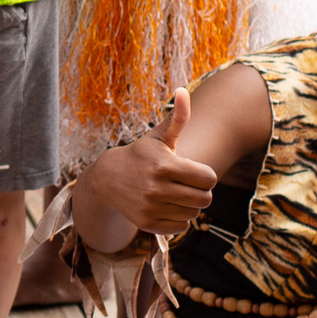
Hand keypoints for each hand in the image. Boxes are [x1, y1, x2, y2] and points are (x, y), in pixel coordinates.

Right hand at [90, 87, 217, 235]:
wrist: (108, 179)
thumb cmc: (142, 155)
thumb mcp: (159, 137)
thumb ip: (178, 117)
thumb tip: (183, 90)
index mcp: (164, 165)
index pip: (209, 178)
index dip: (205, 174)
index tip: (193, 170)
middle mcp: (157, 188)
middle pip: (205, 199)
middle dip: (200, 191)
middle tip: (187, 184)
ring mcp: (151, 207)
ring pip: (194, 213)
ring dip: (190, 204)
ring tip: (176, 193)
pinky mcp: (148, 223)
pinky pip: (182, 227)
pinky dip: (179, 218)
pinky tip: (167, 206)